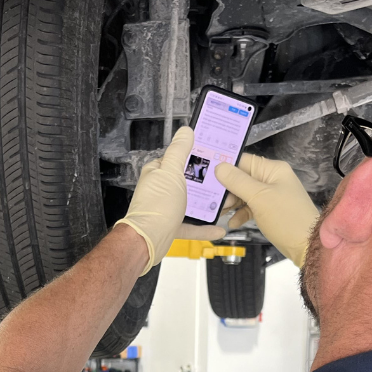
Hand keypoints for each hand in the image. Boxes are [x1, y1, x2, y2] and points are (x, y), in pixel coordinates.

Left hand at [116, 127, 225, 275]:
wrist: (148, 240)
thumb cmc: (156, 207)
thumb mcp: (171, 172)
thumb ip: (179, 151)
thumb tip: (185, 132)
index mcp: (158, 172)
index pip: (177, 159)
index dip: (194, 156)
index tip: (211, 155)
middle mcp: (160, 189)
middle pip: (186, 182)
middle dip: (204, 182)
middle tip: (222, 179)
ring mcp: (166, 208)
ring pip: (190, 203)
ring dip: (206, 204)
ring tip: (223, 201)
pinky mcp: (171, 226)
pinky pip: (192, 225)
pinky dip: (204, 227)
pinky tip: (218, 228)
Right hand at [214, 154, 319, 265]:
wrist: (307, 246)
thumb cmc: (286, 219)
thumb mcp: (260, 198)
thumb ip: (238, 181)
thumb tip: (219, 166)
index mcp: (272, 169)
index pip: (243, 161)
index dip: (224, 166)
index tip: (205, 174)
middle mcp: (271, 179)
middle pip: (241, 178)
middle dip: (226, 188)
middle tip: (211, 199)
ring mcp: (270, 195)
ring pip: (243, 194)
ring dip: (230, 202)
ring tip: (218, 212)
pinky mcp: (269, 211)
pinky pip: (249, 207)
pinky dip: (240, 213)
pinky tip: (232, 222)